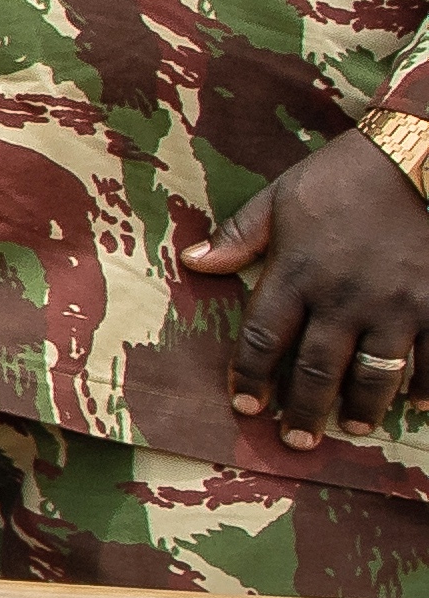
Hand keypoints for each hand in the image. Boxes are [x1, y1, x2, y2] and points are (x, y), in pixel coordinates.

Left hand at [178, 135, 428, 442]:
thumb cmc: (347, 175)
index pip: (262, 339)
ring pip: (373, 375)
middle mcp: (343, 297)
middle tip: (295, 441)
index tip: (245, 408)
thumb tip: (193, 261)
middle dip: (302, 410)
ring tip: (351, 428)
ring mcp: (396, 305)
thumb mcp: (284, 197)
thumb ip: (241, 235)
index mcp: (296, 272)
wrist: (421, 157)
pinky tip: (417, 404)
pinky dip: (426, 386)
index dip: (250, 377)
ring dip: (361, 408)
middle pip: (315, 369)